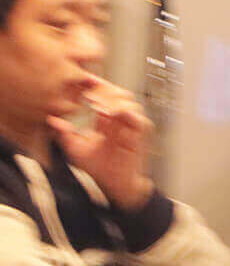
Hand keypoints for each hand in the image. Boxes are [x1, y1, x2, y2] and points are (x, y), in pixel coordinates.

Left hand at [50, 81, 153, 210]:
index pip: (106, 95)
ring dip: (113, 99)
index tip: (84, 82)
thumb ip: (65, 134)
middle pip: (120, 93)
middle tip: (90, 93)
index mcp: (107, 120)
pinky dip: (125, 112)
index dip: (97, 86)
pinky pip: (138, 117)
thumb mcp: (76, 149)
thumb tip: (53, 120)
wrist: (114, 183)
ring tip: (98, 105)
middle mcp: (121, 120)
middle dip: (105, 89)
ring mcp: (131, 126)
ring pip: (130, 101)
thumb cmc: (100, 168)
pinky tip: (109, 114)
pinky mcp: (140, 135)